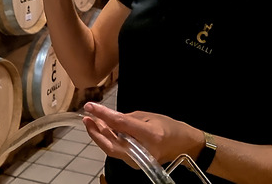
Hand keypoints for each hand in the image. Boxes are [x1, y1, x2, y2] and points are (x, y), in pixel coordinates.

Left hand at [81, 102, 201, 167]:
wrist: (184, 147)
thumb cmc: (170, 128)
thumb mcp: (150, 116)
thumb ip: (128, 118)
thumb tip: (109, 118)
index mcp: (150, 135)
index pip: (120, 124)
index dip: (103, 114)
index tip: (90, 106)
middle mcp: (144, 150)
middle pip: (111, 144)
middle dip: (95, 131)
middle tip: (86, 118)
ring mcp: (139, 161)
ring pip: (112, 149)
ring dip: (99, 136)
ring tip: (92, 122)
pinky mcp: (135, 164)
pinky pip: (117, 152)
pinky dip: (108, 141)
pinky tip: (103, 131)